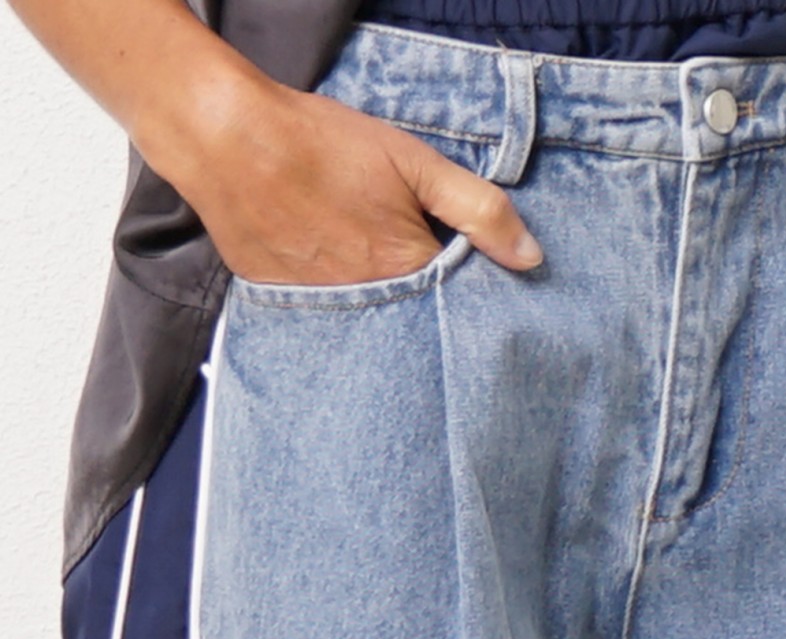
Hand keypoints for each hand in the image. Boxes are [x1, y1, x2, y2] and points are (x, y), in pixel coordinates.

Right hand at [162, 76, 542, 286]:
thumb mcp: (414, 163)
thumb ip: (478, 209)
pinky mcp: (288, 308)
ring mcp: (326, 311)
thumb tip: (531, 256)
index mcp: (407, 270)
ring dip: (385, 309)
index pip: (458, 302)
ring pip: (376, 325)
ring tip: (371, 271)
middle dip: (427, 305)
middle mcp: (370, 305)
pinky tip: (336, 276)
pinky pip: (330, 322)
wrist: (227, 139)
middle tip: (411, 267)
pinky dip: (343, 308)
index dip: (464, 285)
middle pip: (417, 321)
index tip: (464, 272)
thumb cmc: (322, 145)